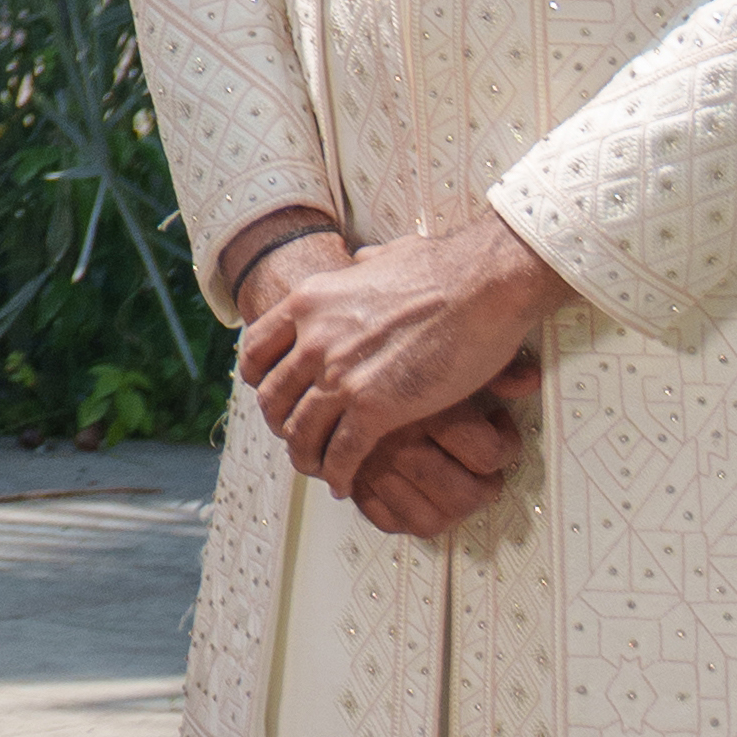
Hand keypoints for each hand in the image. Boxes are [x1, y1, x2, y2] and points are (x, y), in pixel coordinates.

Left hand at [240, 213, 561, 541]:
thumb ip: (363, 264)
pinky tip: (345, 482)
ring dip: (306, 456)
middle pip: (272, 397)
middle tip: (296, 437)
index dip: (259, 379)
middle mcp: (313, 339)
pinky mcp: (373, 407)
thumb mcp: (384, 255)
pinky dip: (338, 473)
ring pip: (300, 432)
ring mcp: (339, 375)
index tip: (273, 394)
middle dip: (281, 423)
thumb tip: (362, 258)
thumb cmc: (444, 269)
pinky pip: (341, 453)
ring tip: (318, 468)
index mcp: (309, 302)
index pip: (255, 350)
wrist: (481, 285)